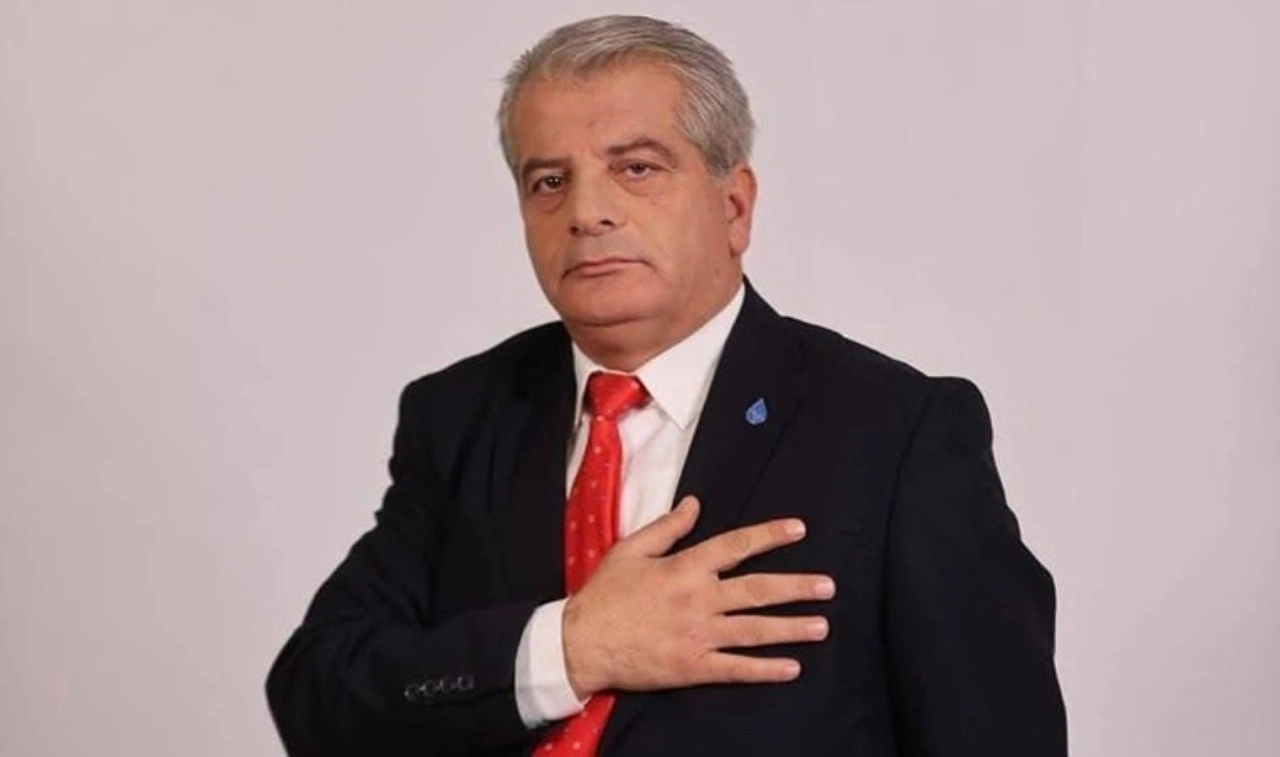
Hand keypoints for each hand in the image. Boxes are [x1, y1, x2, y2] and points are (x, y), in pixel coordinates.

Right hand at [562, 496, 835, 698]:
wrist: (581, 643)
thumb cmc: (604, 594)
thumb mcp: (630, 550)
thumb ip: (667, 527)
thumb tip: (695, 503)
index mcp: (685, 567)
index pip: (736, 546)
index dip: (769, 536)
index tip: (799, 529)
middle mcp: (699, 599)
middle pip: (757, 590)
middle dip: (796, 587)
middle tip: (828, 586)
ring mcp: (699, 635)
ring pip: (754, 630)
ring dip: (791, 628)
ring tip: (821, 626)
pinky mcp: (693, 667)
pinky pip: (736, 668)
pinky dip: (765, 669)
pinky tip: (791, 668)